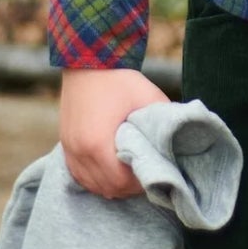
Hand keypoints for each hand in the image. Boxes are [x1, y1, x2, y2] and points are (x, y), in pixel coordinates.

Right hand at [59, 68, 170, 198]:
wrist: (88, 60)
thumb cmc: (119, 79)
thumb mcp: (148, 98)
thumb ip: (164, 122)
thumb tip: (182, 140)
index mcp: (98, 143)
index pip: (120, 182)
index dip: (138, 184)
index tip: (152, 175)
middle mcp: (79, 151)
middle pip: (106, 188)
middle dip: (127, 187)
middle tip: (144, 177)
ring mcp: (69, 148)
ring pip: (91, 184)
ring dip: (110, 184)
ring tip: (129, 175)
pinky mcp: (65, 143)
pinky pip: (79, 174)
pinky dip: (95, 177)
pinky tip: (109, 171)